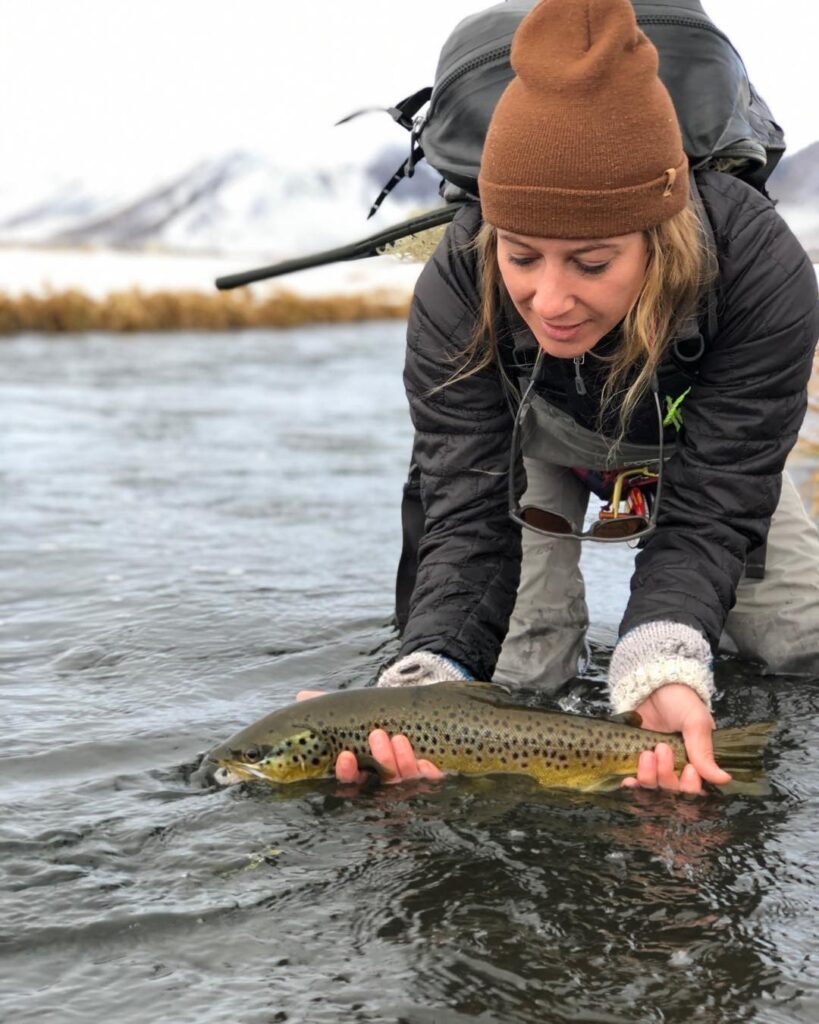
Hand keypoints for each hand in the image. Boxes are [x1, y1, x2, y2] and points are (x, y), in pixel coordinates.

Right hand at [296, 691, 444, 785]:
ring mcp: (408, 779)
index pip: (352, 781)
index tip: (346, 755)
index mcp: (363, 770)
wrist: (415, 712)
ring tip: (398, 737)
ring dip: (401, 760)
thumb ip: (329, 704)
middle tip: (377, 735)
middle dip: (379, 761)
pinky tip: (425, 760)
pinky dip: (428, 773)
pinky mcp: (431, 775)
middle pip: (380, 783)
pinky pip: (431, 781)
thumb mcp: (355, 710)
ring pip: (403, 779)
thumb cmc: (377, 717)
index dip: (347, 772)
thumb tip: (301, 696)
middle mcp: (384, 780)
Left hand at [621, 683, 731, 793]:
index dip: (690, 787)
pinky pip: (633, 781)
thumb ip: (704, 751)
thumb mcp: (696, 722)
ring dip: (648, 776)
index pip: (694, 790)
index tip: (689, 770)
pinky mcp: (634, 761)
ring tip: (647, 753)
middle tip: (662, 749)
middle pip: (671, 792)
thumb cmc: (679, 701)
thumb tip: (724, 779)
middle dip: (666, 775)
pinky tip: (628, 780)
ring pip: (651, 788)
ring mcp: (653, 766)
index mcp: (696, 762)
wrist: (651, 685)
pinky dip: (631, 784)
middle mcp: (675, 768)